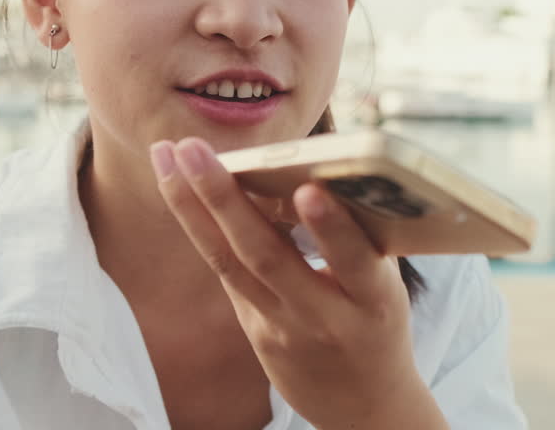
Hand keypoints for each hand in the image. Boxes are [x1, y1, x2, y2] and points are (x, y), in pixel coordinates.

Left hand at [150, 137, 447, 429]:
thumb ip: (357, 239)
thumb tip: (316, 167)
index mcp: (375, 301)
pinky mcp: (255, 331)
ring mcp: (283, 327)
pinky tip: (178, 185)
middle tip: (193, 149)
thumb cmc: (379, 323)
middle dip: (225, 199)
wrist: (364, 404)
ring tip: (166, 156)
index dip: (332, 229)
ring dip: (192, 206)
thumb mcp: (387, 286)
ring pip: (229, 263)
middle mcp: (324, 317)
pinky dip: (202, 224)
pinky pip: (226, 270)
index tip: (308, 190)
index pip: (353, 262)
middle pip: (267, 257)